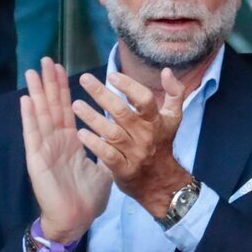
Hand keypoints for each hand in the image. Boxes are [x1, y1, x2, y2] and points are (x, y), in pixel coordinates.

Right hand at [21, 58, 111, 243]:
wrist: (76, 219)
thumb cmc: (87, 197)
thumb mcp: (103, 167)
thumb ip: (106, 148)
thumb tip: (117, 135)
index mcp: (70, 141)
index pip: (66, 109)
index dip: (63, 89)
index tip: (61, 68)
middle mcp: (56, 141)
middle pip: (51, 106)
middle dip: (49, 83)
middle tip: (45, 59)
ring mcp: (45, 149)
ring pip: (40, 115)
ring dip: (36, 93)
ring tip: (32, 72)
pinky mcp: (37, 160)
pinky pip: (33, 135)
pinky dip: (29, 117)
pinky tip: (26, 100)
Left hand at [72, 68, 190, 217]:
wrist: (162, 181)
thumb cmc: (162, 143)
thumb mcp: (173, 118)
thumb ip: (174, 93)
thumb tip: (166, 70)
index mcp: (157, 121)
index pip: (145, 100)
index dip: (129, 86)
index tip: (112, 75)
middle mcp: (146, 136)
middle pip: (123, 113)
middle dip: (102, 94)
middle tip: (85, 79)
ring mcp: (134, 153)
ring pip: (112, 133)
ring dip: (93, 118)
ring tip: (76, 104)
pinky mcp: (124, 169)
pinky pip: (108, 155)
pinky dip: (94, 144)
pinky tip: (80, 133)